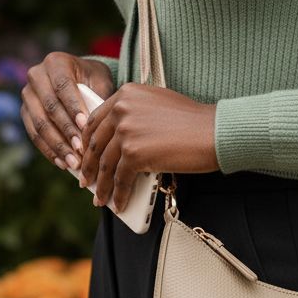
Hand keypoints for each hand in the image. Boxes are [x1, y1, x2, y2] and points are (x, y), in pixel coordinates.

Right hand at [21, 53, 114, 171]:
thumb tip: (99, 123)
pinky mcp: (25, 112)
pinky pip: (34, 134)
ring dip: (57, 145)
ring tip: (73, 162)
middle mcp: (36, 75)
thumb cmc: (93, 79)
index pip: (63, 86)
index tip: (84, 126)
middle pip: (49, 107)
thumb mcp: (100, 79)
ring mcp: (27, 95)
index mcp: (56, 62)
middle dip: (66, 131)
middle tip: (81, 150)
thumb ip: (100, 95)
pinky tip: (62, 163)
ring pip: (39, 124)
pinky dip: (49, 150)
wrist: (77, 78)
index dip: (72, 107)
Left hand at [78, 82, 218, 212]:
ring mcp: (126, 131)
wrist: (213, 131)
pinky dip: (119, 194)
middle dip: (89, 166)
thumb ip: (134, 114)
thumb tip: (117, 141)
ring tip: (100, 198)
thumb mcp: (156, 104)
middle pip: (96, 143)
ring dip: (102, 186)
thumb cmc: (192, 120)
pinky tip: (119, 203)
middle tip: (86, 180)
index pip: (95, 119)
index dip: (86, 141)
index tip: (84, 155)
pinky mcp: (134, 153)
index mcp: (125, 94)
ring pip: (106, 165)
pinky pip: (121, 179)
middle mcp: (122, 108)